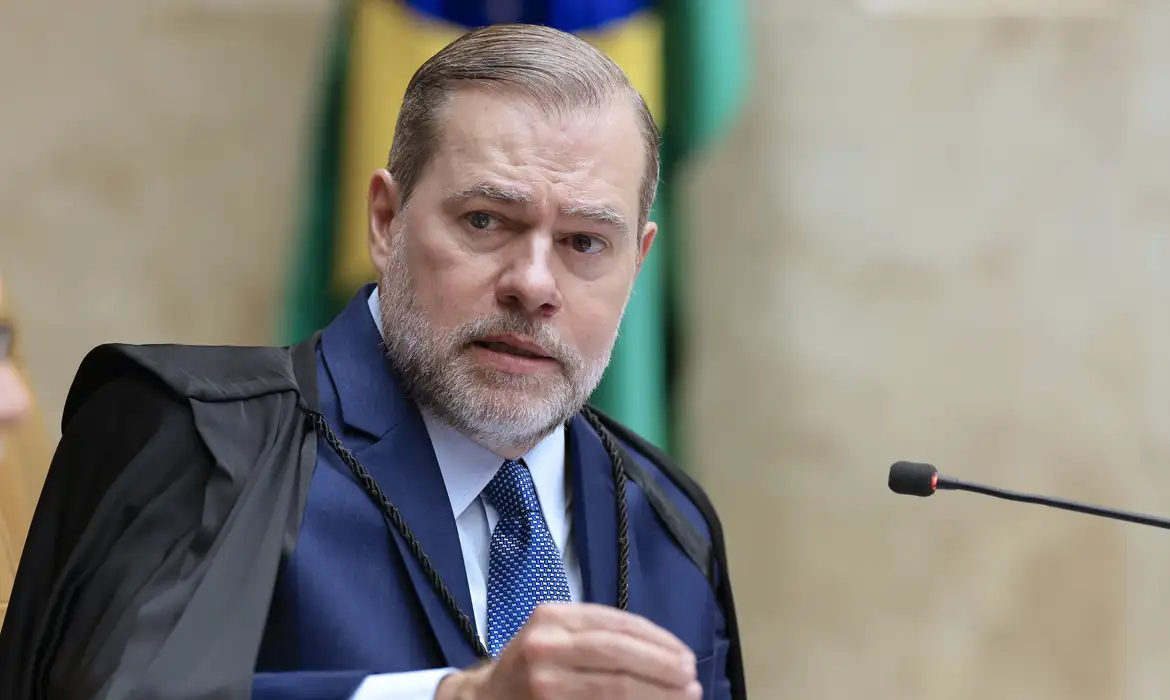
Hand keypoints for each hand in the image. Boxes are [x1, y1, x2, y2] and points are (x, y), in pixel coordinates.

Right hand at [436, 603, 700, 699]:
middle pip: (618, 653)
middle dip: (662, 666)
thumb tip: (666, 652)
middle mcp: (545, 645)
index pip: (616, 624)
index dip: (657, 640)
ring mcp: (544, 682)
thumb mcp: (555, 636)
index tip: (685, 655)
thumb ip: (598, 636)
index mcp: (553, 617)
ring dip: (657, 692)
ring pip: (614, 687)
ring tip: (686, 695)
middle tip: (692, 678)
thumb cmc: (529, 668)